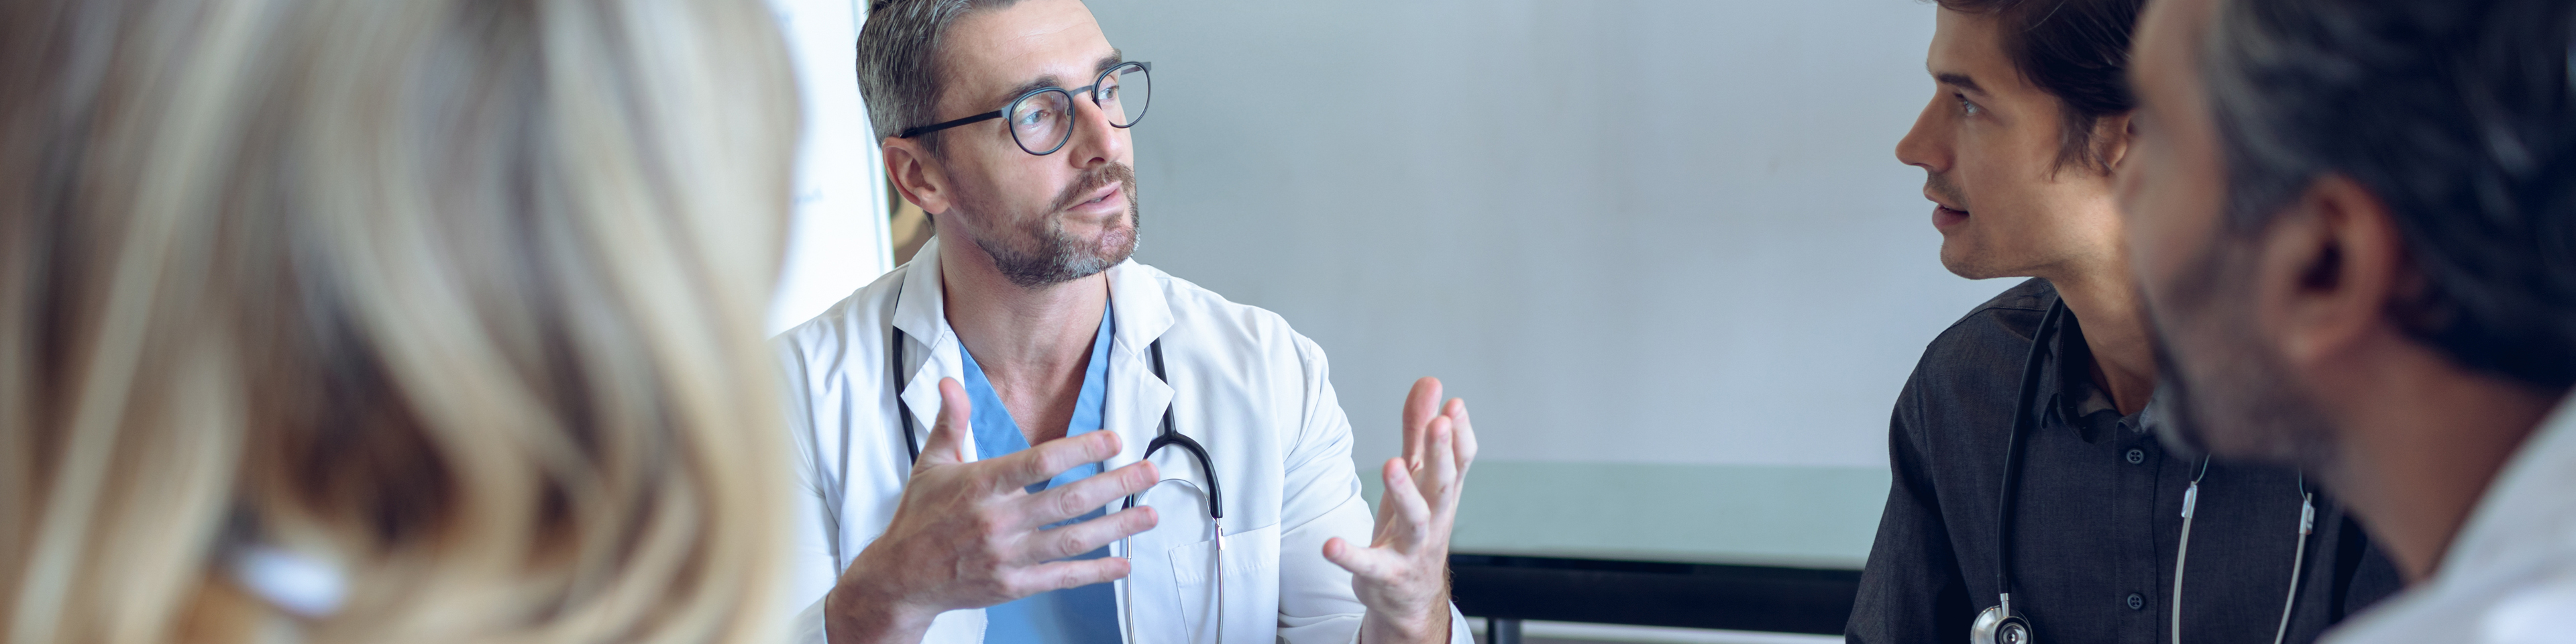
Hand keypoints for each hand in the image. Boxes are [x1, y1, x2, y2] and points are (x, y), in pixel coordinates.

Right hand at [825, 378, 1160, 643]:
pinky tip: (1123, 563)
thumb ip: (951, 422)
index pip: (1038, 462)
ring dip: (1117, 527)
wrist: (900, 578)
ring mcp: (1007, 556)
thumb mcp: (931, 464)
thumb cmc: (919, 518)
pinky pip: (1061, 577)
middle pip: (1068, 501)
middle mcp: (997, 521)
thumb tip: (950, 382)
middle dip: (1116, 485)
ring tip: (1150, 514)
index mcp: (981, 485)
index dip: (1080, 450)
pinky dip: (1095, 572)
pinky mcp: (1012, 585)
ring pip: (1073, 539)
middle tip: (1150, 472)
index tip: (1114, 439)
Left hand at [1323, 377, 1478, 643]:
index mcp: (1442, 494)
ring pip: (1415, 520)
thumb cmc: (1414, 530)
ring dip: (1404, 492)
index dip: (1460, 434)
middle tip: (1439, 422)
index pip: (1460, 462)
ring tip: (1391, 465)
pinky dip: (1350, 556)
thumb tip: (1432, 383)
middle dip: (1442, 453)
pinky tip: (1330, 546)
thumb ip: (1420, 432)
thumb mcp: (1418, 479)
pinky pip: (1369, 565)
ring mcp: (1411, 548)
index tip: (1455, 405)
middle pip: (1443, 484)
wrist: (1411, 598)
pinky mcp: (1384, 574)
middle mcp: (1434, 519)